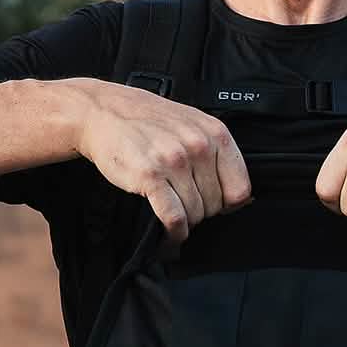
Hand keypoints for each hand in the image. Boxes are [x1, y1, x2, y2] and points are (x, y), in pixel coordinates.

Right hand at [76, 80, 250, 241]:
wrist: (104, 112)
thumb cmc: (149, 121)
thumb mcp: (193, 126)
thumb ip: (218, 155)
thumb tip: (242, 198)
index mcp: (216, 134)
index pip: (240, 189)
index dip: (227, 204)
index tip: (214, 205)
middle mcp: (198, 146)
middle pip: (216, 206)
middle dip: (201, 212)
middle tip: (183, 204)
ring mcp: (174, 161)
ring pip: (195, 214)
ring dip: (184, 223)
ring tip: (172, 216)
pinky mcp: (150, 176)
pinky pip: (173, 218)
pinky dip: (172, 234)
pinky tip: (168, 235)